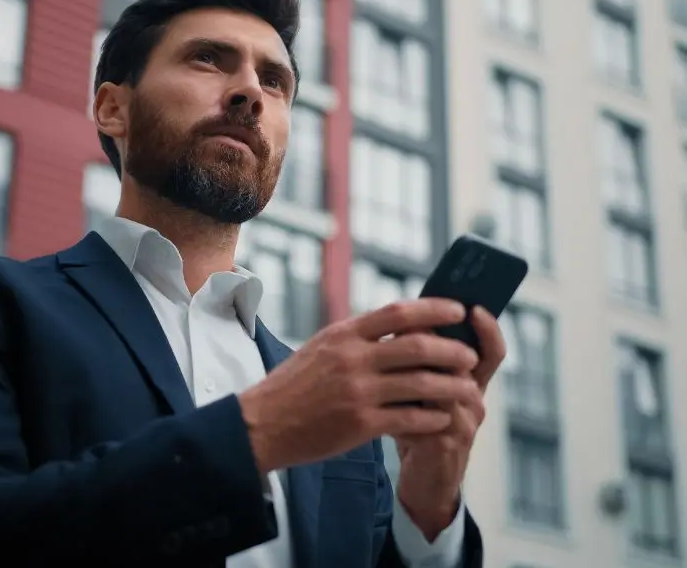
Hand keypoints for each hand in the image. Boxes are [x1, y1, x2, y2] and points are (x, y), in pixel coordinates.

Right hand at [238, 299, 480, 473]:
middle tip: (470, 356)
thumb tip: (394, 324)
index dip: (434, 309)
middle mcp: (352, 359)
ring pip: (420, 383)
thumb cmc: (293, 386)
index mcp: (344, 335)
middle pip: (417, 346)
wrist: (262, 424)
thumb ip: (356, 337)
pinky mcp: (359, 424)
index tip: (459, 309)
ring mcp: (357, 392)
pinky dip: (431, 417)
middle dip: (452, 350)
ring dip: (451, 386)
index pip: (397, 312)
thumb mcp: (321, 348)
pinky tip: (443, 418)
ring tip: (467, 389)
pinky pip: (409, 418)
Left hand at [393, 306, 505, 539]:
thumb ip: (416, 358)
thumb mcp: (418, 388)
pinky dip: (407, 405)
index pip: (488, 349)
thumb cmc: (418, 425)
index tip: (471, 306)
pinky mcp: (447, 445)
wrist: (423, 479)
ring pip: (451, 388)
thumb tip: (399, 321)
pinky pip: (431, 418)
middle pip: (472, 364)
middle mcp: (474, 400)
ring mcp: (465, 424)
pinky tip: (385, 399)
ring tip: (394, 362)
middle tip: (416, 329)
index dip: (487, 328)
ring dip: (422, 373)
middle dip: (444, 344)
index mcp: (468, 381)